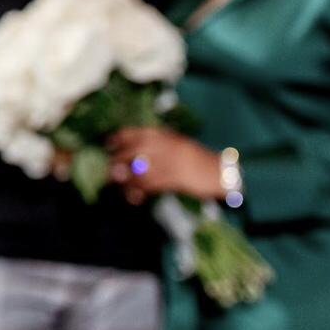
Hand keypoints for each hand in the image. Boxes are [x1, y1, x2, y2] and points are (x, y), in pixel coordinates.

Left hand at [107, 127, 222, 203]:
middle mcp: (165, 146)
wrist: (221, 172)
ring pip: (138, 170)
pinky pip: (150, 184)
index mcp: (165, 135)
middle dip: (117, 162)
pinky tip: (135, 197)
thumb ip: (156, 147)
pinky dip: (139, 191)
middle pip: (131, 152)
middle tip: (111, 172)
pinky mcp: (175, 178)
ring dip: (126, 180)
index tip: (108, 145)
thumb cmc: (196, 160)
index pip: (135, 132)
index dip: (119, 138)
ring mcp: (170, 161)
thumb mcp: (176, 145)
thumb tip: (131, 157)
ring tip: (122, 186)